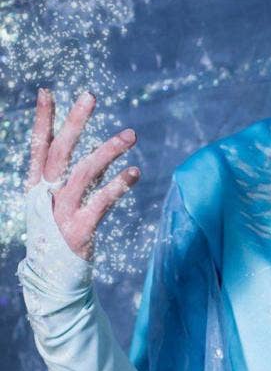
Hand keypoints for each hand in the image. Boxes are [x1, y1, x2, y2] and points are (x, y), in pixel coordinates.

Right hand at [24, 88, 140, 262]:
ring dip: (108, 150)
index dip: (43, 120)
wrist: (52, 278)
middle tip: (90, 95)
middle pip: (60, 152)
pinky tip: (134, 172)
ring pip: (84, 173)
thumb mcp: (53, 203)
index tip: (47, 92)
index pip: (38, 147)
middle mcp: (46, 195)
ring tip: (131, 134)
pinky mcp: (79, 230)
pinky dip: (118, 186)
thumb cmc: (56, 234)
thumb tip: (84, 149)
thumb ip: (66, 177)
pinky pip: (101, 202)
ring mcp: (61, 212)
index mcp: (36, 186)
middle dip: (74, 122)